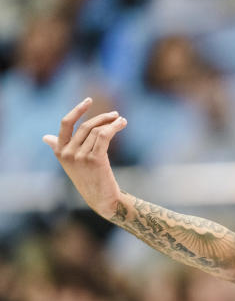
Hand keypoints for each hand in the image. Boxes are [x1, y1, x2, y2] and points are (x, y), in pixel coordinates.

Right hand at [42, 97, 127, 217]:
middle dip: (102, 118)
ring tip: (122, 121)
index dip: (77, 110)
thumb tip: (45, 137)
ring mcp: (80, 156)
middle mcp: (68, 153)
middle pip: (86, 126)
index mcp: (59, 151)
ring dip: (112, 123)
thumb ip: (59, 148)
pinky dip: (114, 127)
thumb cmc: (88, 179)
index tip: (88, 101)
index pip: (65, 124)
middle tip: (116, 115)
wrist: (102, 199)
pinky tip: (122, 124)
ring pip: (97, 131)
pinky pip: (104, 136)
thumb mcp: (70, 163)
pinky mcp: (95, 160)